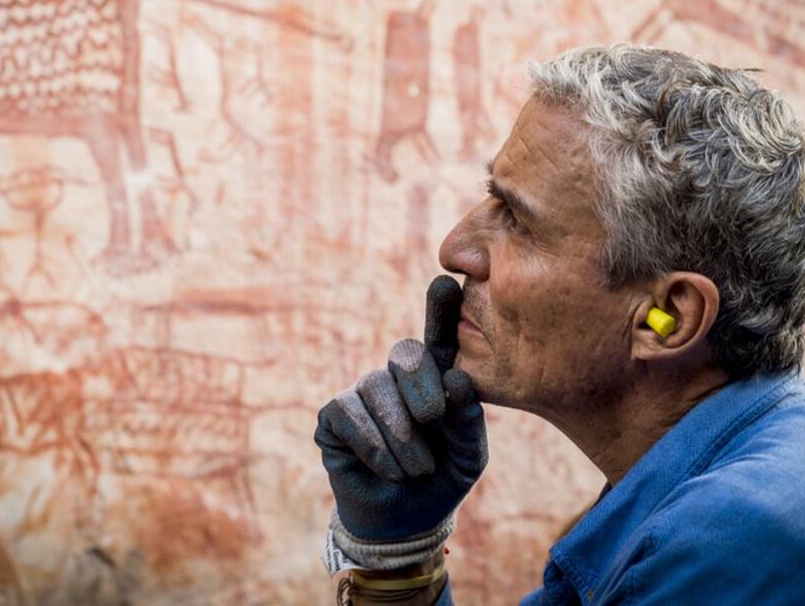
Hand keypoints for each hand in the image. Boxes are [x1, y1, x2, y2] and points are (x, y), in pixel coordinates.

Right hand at [315, 275, 488, 541]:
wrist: (405, 522)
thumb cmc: (442, 481)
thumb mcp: (469, 455)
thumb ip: (469, 419)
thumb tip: (457, 379)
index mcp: (436, 379)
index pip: (438, 336)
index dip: (440, 308)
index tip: (446, 282)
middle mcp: (397, 378)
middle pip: (405, 353)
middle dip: (422, 388)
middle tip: (434, 420)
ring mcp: (363, 394)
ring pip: (376, 387)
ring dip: (402, 434)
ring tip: (417, 469)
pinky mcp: (334, 416)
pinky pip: (350, 413)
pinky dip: (375, 444)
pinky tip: (389, 469)